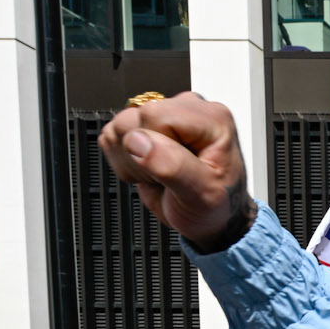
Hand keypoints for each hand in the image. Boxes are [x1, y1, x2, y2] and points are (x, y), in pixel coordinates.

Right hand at [98, 92, 252, 250]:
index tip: (171, 172)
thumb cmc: (217, 208)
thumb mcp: (204, 196)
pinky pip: (112, 135)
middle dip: (141, 157)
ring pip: (119, 126)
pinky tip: (150, 169)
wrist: (213, 220)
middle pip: (133, 119)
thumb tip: (137, 141)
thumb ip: (173, 167)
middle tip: (168, 178)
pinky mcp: (146, 125)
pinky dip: (124, 159)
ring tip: (161, 175)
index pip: (154, 115)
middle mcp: (187, 108)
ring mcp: (165, 114)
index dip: (153, 148)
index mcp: (210, 118)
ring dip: (132, 160)